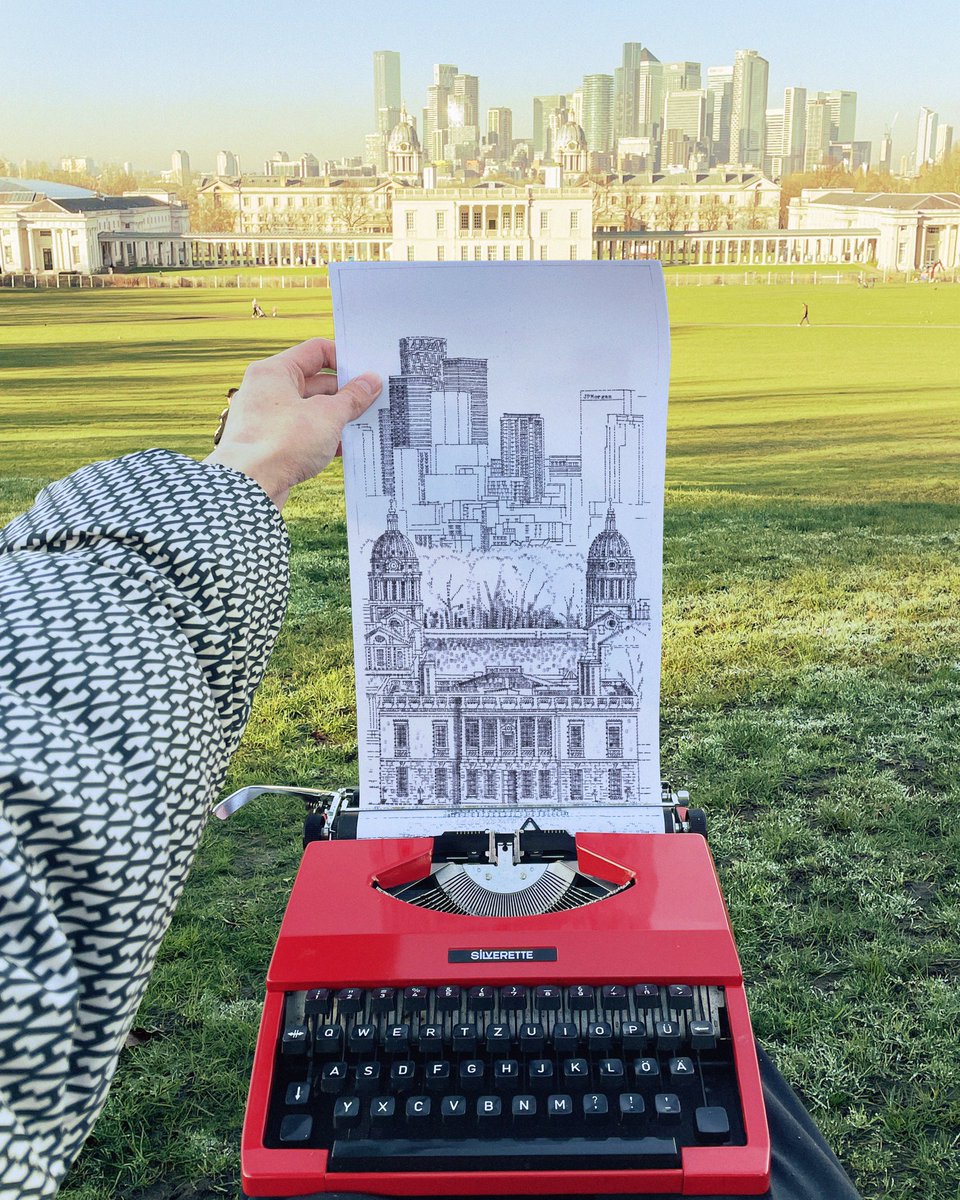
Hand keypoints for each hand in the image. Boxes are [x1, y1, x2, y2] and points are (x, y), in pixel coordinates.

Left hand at [204, 338, 380, 508]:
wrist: (248, 488)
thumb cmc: (281, 443)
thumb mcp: (328, 416)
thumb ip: (352, 398)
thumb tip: (371, 382)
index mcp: (275, 372)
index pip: (316, 351)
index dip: (344, 360)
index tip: (366, 375)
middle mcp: (267, 391)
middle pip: (315, 382)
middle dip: (345, 394)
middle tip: (372, 404)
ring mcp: (267, 419)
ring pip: (311, 411)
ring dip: (337, 419)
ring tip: (363, 427)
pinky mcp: (270, 445)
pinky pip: (303, 434)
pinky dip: (323, 439)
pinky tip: (345, 449)